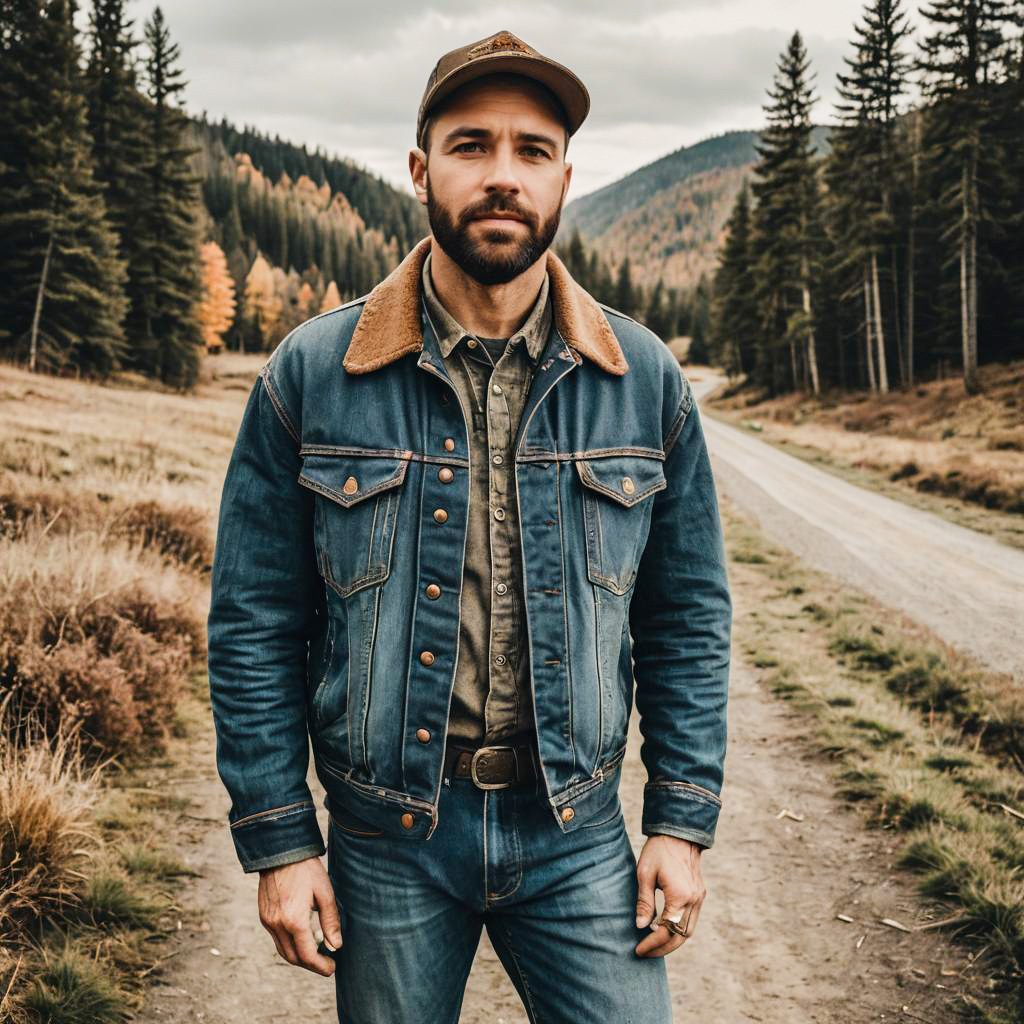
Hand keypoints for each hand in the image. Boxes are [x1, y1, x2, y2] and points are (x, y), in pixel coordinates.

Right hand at [258, 855, 342, 974]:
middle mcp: (278, 925)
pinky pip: (277, 939)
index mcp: (295, 920)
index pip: (308, 956)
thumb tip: (336, 946)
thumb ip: (331, 921)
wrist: (281, 852)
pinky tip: (302, 937)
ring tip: (317, 952)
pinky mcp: (264, 916)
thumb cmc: (306, 869)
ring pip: (283, 951)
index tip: (332, 968)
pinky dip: (290, 945)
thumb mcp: (325, 892)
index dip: (321, 966)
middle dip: (311, 964)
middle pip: (294, 958)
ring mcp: (268, 922)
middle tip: (326, 962)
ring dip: (300, 957)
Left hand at [633, 835, 705, 957]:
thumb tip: (640, 926)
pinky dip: (679, 931)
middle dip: (662, 948)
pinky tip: (664, 930)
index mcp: (680, 896)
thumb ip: (644, 902)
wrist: (679, 833)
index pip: (666, 931)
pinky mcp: (700, 894)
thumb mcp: (645, 874)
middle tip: (645, 952)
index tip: (638, 949)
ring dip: (672, 942)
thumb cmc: (659, 851)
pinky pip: (691, 921)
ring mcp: (699, 898)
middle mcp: (693, 900)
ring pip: (689, 932)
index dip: (652, 943)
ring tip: (653, 946)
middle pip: (681, 937)